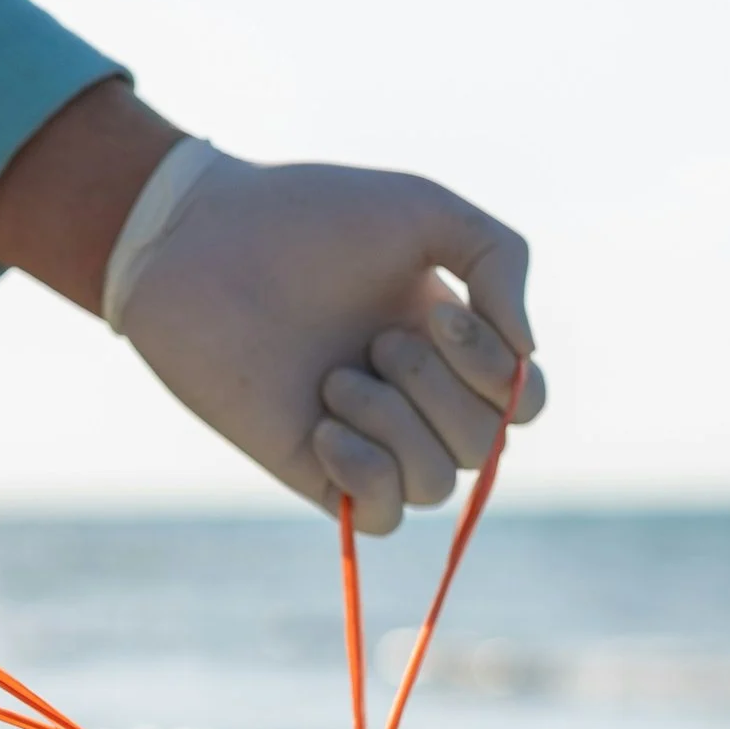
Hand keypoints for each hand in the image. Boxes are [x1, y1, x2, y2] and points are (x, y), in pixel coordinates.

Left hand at [104, 144, 543, 535]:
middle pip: (485, 446)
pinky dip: (366, 477)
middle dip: (440, 390)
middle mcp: (415, 398)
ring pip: (437, 484)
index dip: (499, 377)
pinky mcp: (316, 473)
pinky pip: (381, 518)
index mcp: (448, 344)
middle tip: (376, 338)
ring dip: (398, 426)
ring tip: (337, 378)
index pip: (520, 402)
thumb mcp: (425, 211)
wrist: (202, 243)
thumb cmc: (306, 217)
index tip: (439, 315)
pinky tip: (323, 429)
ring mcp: (366, 439)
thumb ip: (500, 257)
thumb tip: (527, 350)